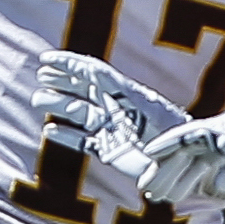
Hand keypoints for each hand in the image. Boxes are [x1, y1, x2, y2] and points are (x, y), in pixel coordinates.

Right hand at [36, 52, 178, 177]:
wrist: (185, 164)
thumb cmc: (173, 133)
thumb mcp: (149, 109)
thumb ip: (122, 92)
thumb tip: (95, 73)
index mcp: (126, 93)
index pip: (93, 72)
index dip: (69, 64)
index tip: (47, 59)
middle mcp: (116, 108)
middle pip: (83, 89)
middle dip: (61, 80)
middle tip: (40, 76)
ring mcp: (111, 129)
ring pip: (79, 113)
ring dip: (59, 104)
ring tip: (39, 99)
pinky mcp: (109, 151)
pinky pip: (82, 141)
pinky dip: (65, 136)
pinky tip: (49, 129)